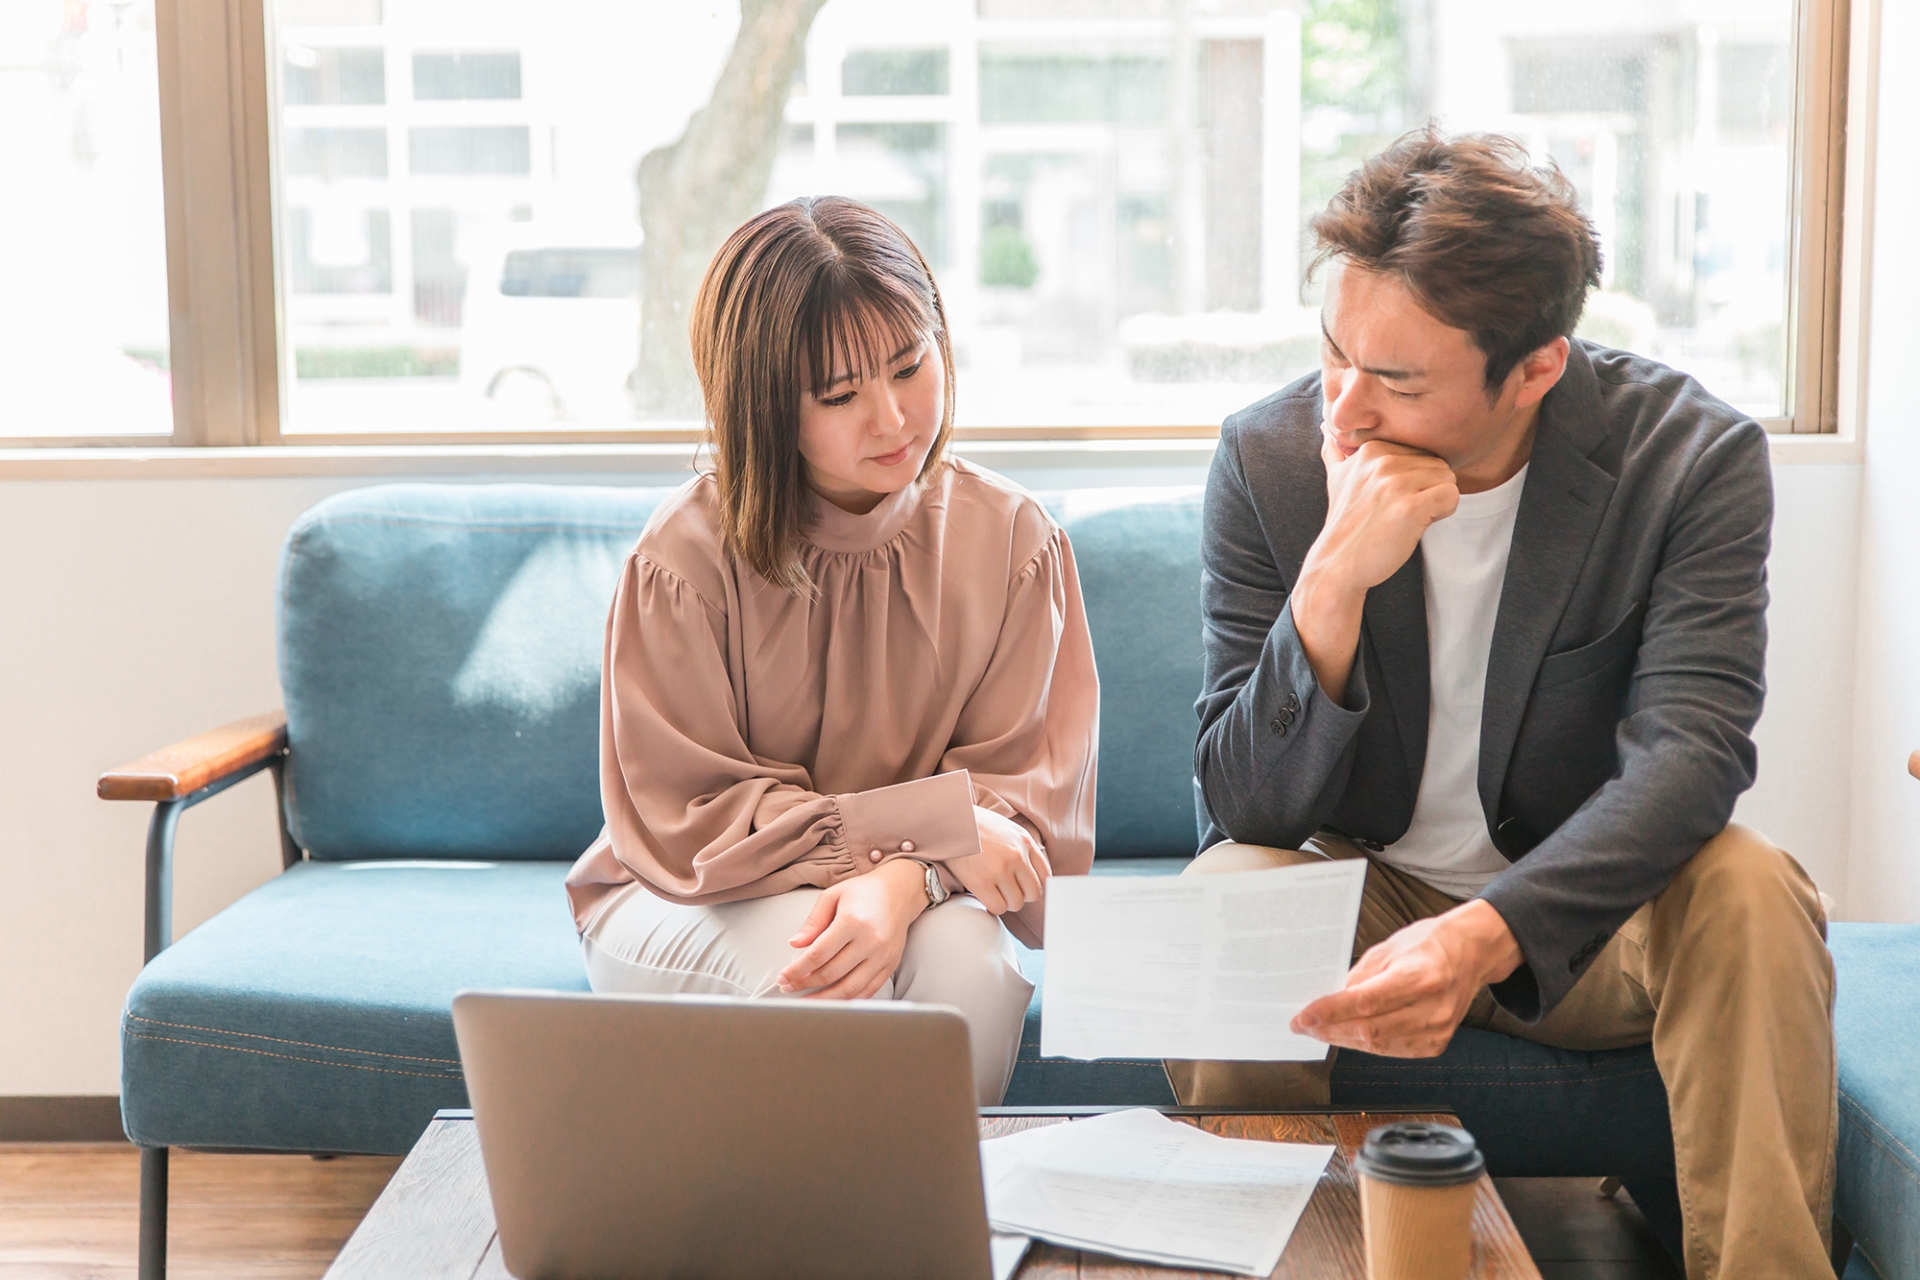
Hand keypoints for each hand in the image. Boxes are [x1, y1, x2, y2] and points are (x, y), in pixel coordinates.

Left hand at [777, 858, 926, 999]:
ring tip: (806, 1001)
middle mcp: (870, 941)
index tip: (782, 978)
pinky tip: (832, 1000)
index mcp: (852, 922)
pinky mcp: (891, 965)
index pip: (818, 954)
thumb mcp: (832, 896)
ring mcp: (882, 956)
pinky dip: (848, 1000)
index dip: (797, 970)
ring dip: (824, 999)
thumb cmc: (863, 892)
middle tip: (788, 987)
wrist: (900, 892)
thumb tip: (794, 944)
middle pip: (831, 973)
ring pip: (849, 988)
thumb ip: (813, 922)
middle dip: (805, 984)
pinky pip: (868, 991)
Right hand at [945, 806, 1050, 914]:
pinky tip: (985, 897)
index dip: (1033, 885)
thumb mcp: (1006, 828)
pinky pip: (998, 907)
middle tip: (1006, 891)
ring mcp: (1000, 870)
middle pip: (1033, 893)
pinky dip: (992, 906)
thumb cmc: (974, 825)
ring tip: (994, 892)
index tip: (1023, 887)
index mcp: (1025, 841)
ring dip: (1005, 902)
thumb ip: (1021, 846)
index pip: (1044, 875)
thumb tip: (1031, 871)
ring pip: (1016, 904)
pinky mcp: (982, 882)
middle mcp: (1017, 856)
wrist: (948, 821)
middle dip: (1021, 896)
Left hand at [1289, 899, 1522, 1056]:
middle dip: (1330, 1030)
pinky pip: (1393, 1051)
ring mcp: (1438, 1030)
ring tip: (1320, 1030)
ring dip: (1344, 1040)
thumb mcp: (1389, 947)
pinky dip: (1367, 1045)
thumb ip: (1360, 977)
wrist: (1471, 954)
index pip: (1366, 1002)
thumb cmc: (1429, 944)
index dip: (1330, 1012)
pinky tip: (1350, 1035)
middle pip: (1370, 1029)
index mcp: (1421, 976)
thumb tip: (1330, 1001)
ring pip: (1378, 1045)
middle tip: (1303, 1025)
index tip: (1303, 1017)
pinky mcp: (1437, 1044)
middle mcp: (1433, 1007)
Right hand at [1291, 437, 1458, 700]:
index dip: (1414, 480)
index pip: (1421, 453)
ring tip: (1406, 519)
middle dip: (1427, 490)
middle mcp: (1383, 460)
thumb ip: (1336, 450)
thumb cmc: (1346, 525)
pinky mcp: (1409, 507)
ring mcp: (1395, 483)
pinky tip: (1417, 525)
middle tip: (1398, 512)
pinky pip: (1452, 496)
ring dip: (1435, 503)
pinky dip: (1442, 513)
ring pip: (1448, 479)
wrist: (1338, 564)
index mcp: (1371, 448)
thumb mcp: (1336, 479)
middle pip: (1438, 464)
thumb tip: (1326, 425)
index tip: (1388, 499)